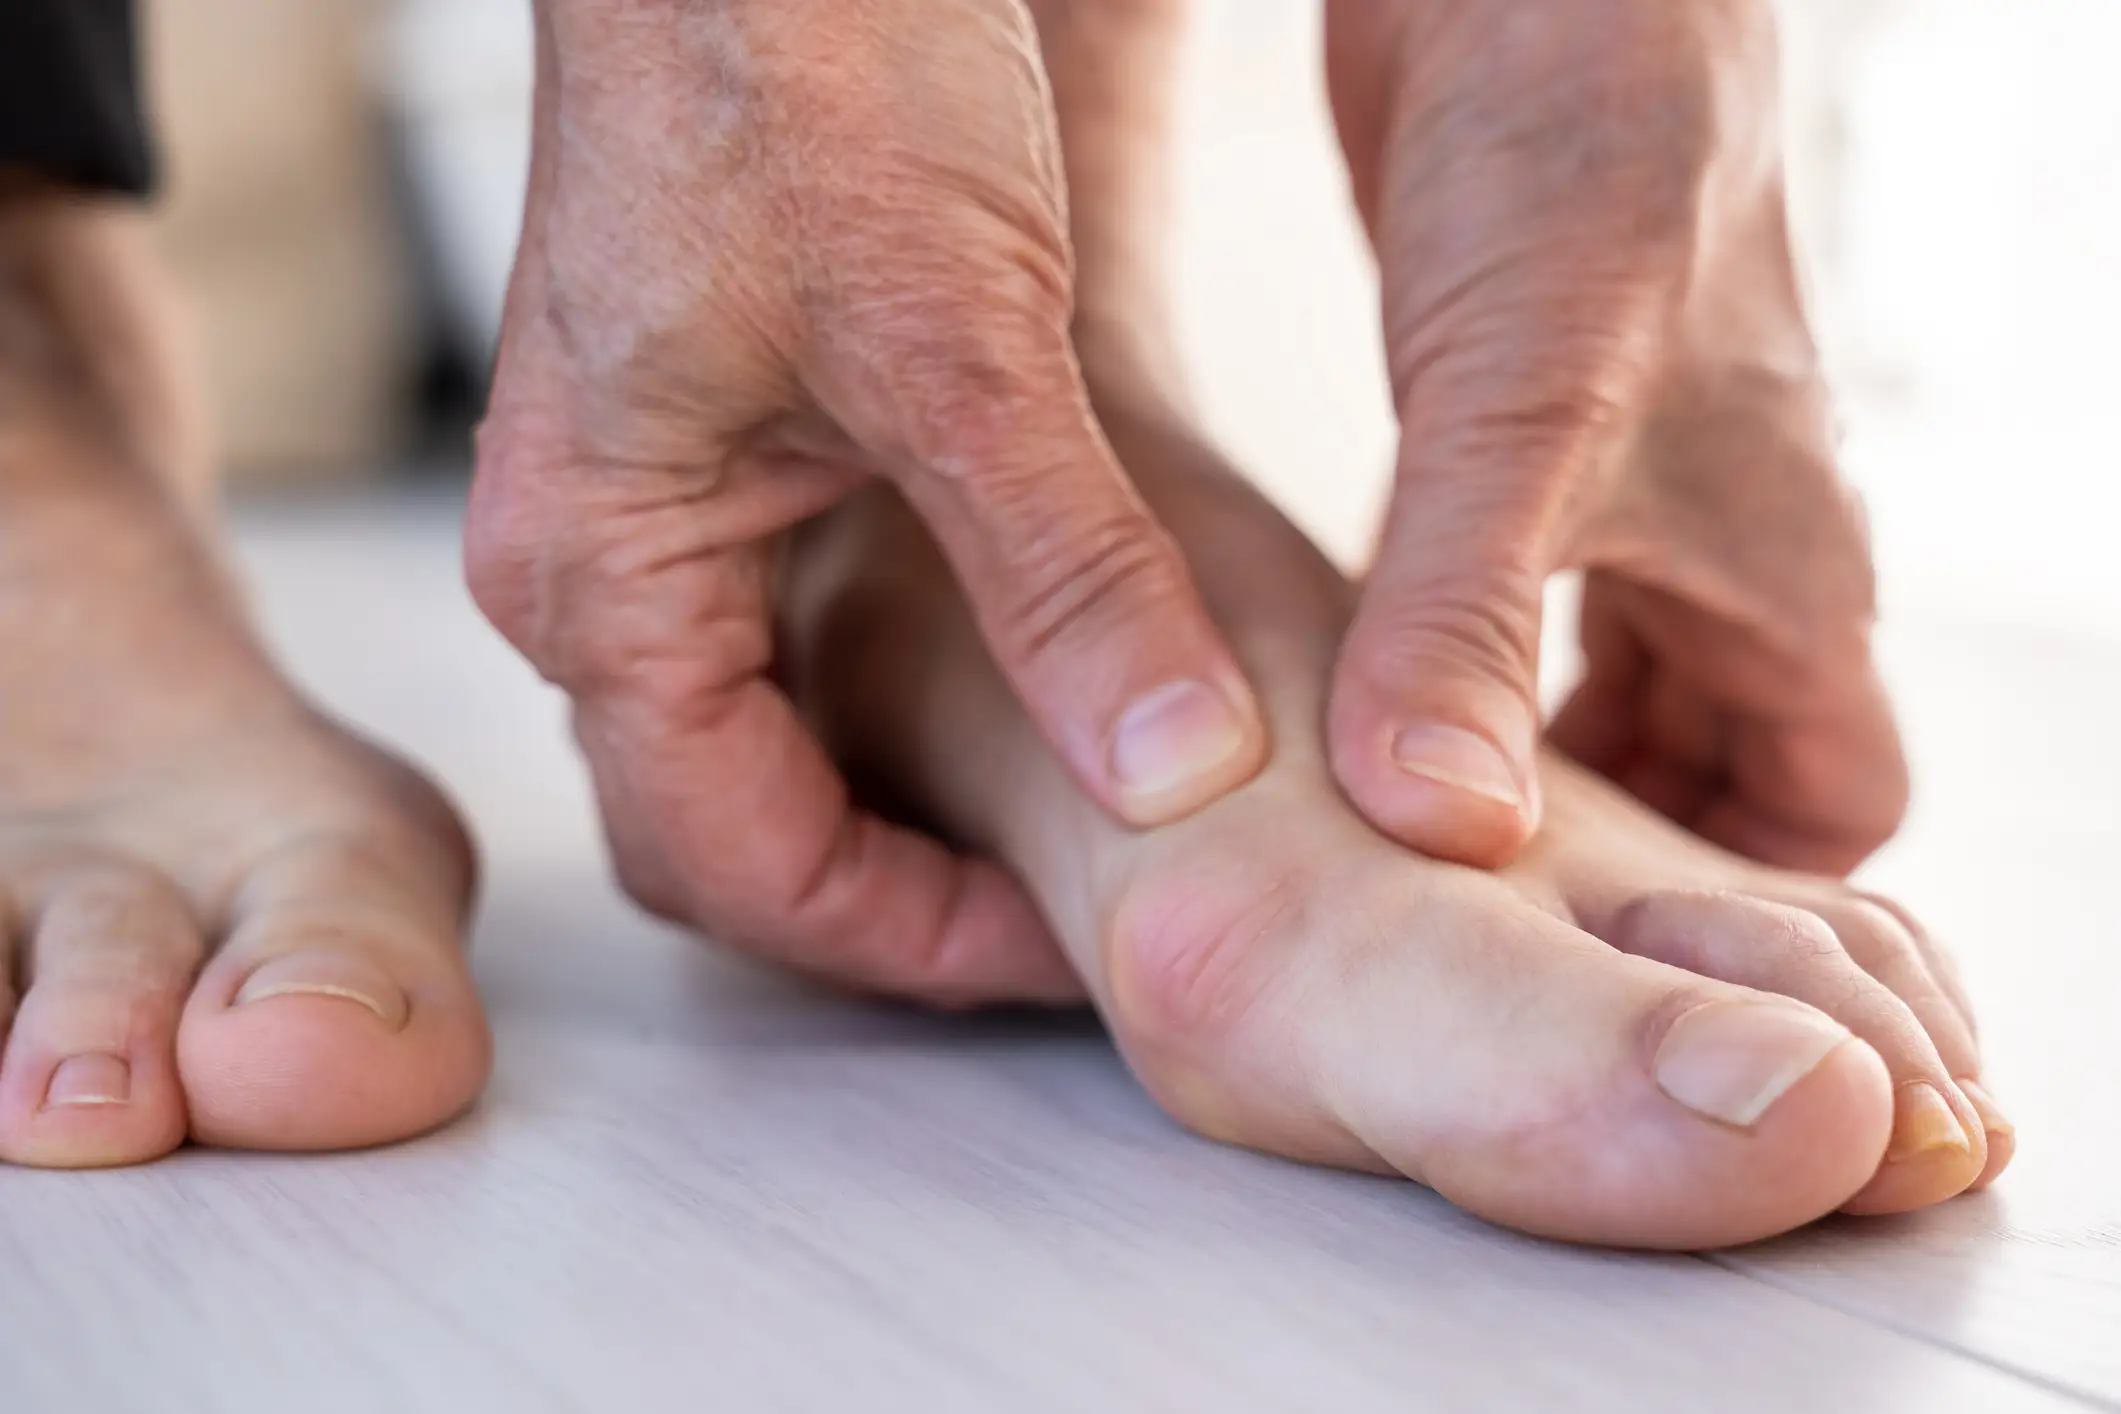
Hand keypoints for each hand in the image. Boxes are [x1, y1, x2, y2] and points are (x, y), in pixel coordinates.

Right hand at [468, 0, 1264, 1002]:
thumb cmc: (799, 63)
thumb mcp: (963, 351)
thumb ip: (1065, 581)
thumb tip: (1173, 778)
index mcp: (600, 571)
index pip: (733, 860)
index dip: (905, 938)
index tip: (1070, 952)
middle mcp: (594, 561)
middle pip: (732, 823)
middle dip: (896, 894)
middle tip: (1079, 913)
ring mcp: (647, 500)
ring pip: (765, 734)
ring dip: (905, 797)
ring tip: (1074, 821)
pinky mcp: (717, 438)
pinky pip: (790, 629)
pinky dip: (906, 692)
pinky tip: (1033, 682)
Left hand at [1321, 0, 1906, 873]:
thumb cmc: (1582, 166)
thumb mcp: (1516, 424)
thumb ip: (1464, 625)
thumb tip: (1437, 832)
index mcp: (1780, 569)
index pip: (1830, 808)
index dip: (1751, 907)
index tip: (1614, 958)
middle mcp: (1726, 537)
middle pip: (1709, 760)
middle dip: (1610, 844)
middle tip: (1464, 918)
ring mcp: (1643, 481)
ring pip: (1613, 671)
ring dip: (1521, 743)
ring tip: (1400, 818)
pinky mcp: (1543, 424)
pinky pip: (1534, 586)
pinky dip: (1466, 645)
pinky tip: (1368, 673)